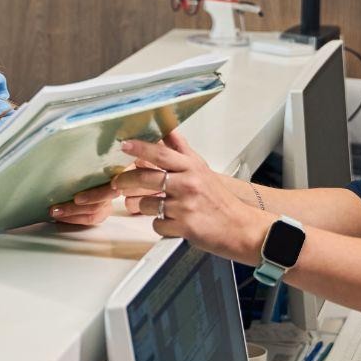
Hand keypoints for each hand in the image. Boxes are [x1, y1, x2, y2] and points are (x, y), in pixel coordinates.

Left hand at [54, 128, 270, 262]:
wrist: (241, 228)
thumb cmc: (220, 201)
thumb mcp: (202, 169)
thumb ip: (183, 151)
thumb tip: (168, 131)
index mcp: (192, 168)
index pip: (162, 153)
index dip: (141, 147)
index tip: (125, 145)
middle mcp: (189, 184)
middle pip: (147, 177)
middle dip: (127, 180)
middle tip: (119, 182)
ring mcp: (186, 206)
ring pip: (147, 203)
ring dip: (145, 207)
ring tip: (157, 207)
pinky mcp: (184, 226)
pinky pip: (157, 225)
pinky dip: (160, 225)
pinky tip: (171, 223)